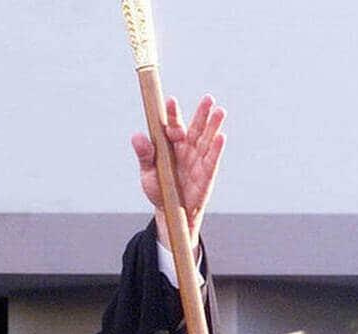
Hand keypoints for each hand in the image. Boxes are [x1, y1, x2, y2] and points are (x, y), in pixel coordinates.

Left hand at [131, 95, 225, 253]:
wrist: (170, 211)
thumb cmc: (159, 188)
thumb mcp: (148, 172)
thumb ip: (144, 155)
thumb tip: (137, 136)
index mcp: (171, 146)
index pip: (173, 126)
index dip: (172, 114)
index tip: (170, 101)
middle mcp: (186, 149)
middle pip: (195, 128)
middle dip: (201, 113)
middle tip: (208, 98)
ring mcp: (198, 160)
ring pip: (207, 139)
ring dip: (213, 126)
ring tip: (219, 111)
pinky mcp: (206, 173)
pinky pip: (211, 159)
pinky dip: (216, 148)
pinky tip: (221, 136)